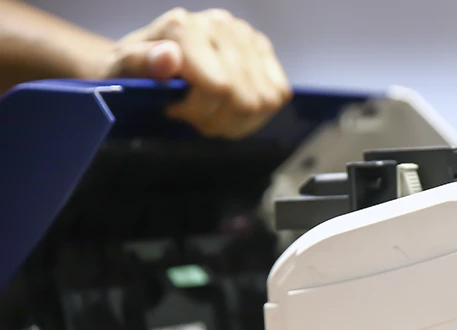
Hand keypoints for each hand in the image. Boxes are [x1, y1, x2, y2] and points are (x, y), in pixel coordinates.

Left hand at [97, 8, 290, 138]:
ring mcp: (246, 35)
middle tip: (193, 119)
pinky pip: (279, 92)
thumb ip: (140, 63)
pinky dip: (258, 112)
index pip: (219, 87)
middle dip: (218, 120)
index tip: (174, 111)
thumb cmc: (132, 71)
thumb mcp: (121, 71)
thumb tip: (168, 56)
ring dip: (238, 121)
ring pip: (265, 100)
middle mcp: (220, 25)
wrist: (145, 59)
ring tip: (211, 115)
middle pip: (244, 98)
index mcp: (185, 28)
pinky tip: (232, 110)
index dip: (199, 112)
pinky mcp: (262, 49)